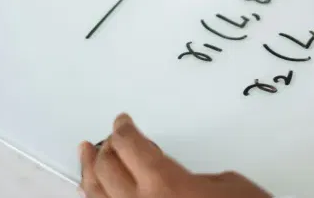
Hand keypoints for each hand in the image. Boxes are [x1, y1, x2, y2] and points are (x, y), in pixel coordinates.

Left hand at [79, 114, 269, 197]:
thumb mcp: (227, 184)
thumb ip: (191, 175)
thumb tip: (175, 176)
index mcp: (164, 184)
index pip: (130, 145)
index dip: (124, 129)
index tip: (123, 122)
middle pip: (107, 166)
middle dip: (107, 147)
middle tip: (112, 138)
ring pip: (95, 193)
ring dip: (90, 170)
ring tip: (87, 155)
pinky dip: (94, 197)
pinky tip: (93, 190)